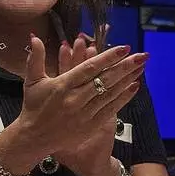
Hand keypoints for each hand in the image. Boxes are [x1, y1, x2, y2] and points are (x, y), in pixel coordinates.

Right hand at [17, 34, 145, 158]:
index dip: (108, 57)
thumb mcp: (32, 81)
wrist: (34, 138)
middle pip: (105, 79)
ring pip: (111, 93)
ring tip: (141, 67)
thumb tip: (35, 37)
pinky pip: (111, 109)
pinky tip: (134, 86)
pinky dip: (124, 97)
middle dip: (126, 66)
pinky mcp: (91, 125)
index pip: (89, 68)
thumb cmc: (33, 107)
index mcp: (62, 85)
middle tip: (142, 56)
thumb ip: (36, 58)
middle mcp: (75, 99)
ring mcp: (85, 113)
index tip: (124, 48)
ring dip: (128, 79)